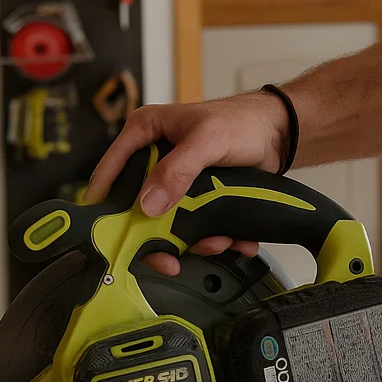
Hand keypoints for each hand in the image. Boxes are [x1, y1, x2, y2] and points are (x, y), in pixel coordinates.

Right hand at [85, 92, 290, 275]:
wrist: (278, 136)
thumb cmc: (241, 122)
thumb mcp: (206, 140)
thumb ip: (176, 170)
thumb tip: (148, 203)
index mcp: (145, 134)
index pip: (112, 169)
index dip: (104, 202)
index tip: (106, 233)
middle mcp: (155, 160)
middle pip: (138, 207)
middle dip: (156, 237)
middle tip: (167, 259)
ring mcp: (175, 184)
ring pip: (168, 224)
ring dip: (192, 242)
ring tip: (217, 242)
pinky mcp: (195, 200)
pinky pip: (194, 228)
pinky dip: (212, 239)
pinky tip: (231, 239)